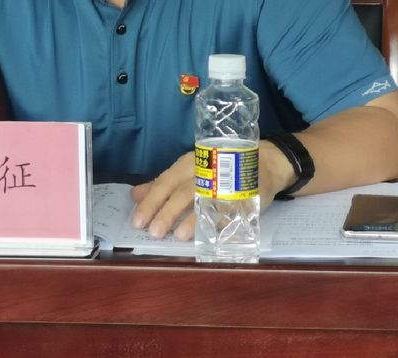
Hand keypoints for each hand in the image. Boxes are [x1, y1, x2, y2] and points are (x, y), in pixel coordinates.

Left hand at [130, 144, 291, 241]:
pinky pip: (232, 210)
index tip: (137, 221)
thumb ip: (161, 185)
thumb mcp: (187, 172)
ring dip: (193, 219)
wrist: (262, 162)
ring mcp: (226, 184)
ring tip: (179, 235)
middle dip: (168, 211)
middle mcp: (205, 172)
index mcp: (188, 164)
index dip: (151, 201)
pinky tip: (211, 236)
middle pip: (183, 192)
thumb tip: (135, 196)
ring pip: (207, 200)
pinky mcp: (246, 196)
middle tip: (154, 232)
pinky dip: (221, 223)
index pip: (165, 182)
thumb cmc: (218, 169)